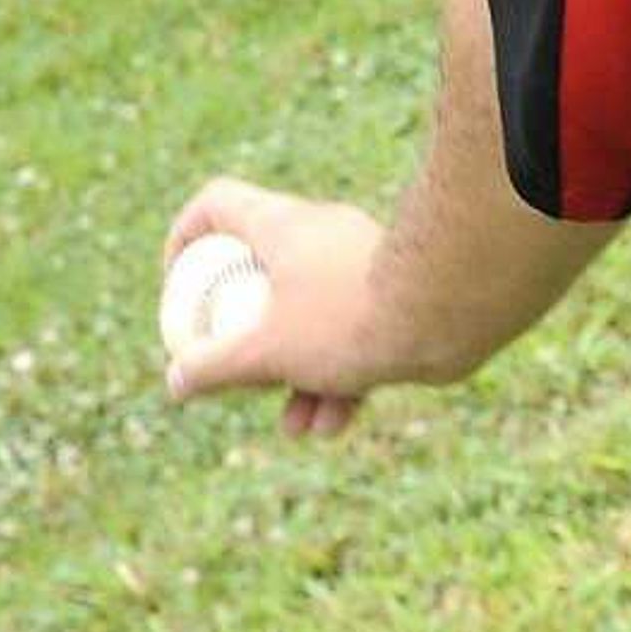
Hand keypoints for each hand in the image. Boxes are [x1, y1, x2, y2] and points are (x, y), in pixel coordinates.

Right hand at [159, 178, 406, 439]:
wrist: (455, 312)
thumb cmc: (351, 318)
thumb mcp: (265, 351)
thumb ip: (213, 367)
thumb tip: (175, 383)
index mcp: (283, 226)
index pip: (218, 204)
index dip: (186, 238)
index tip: (179, 285)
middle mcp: (323, 235)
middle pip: (264, 277)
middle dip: (248, 340)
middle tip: (239, 377)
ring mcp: (363, 265)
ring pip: (313, 319)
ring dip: (298, 378)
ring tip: (296, 427)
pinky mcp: (401, 295)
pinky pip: (357, 336)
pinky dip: (341, 379)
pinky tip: (334, 424)